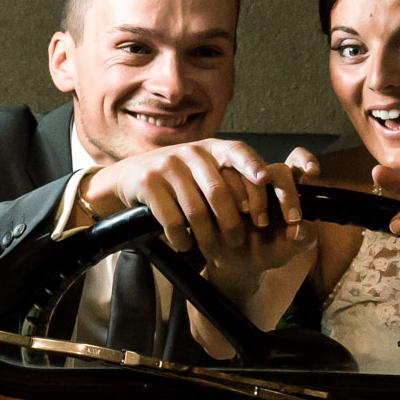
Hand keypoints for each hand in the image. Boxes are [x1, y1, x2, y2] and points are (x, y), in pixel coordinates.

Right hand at [89, 138, 306, 254]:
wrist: (131, 175)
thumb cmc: (180, 178)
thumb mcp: (205, 169)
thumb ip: (231, 178)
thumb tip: (268, 200)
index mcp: (213, 148)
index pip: (238, 151)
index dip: (253, 165)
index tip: (266, 181)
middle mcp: (192, 152)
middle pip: (219, 190)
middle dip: (232, 221)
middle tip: (238, 242)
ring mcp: (169, 165)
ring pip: (196, 210)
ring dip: (206, 236)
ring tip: (212, 251)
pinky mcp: (149, 181)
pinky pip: (171, 218)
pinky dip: (181, 237)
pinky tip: (184, 244)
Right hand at [198, 153, 320, 293]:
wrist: (232, 262)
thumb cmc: (266, 249)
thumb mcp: (289, 247)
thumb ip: (304, 239)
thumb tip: (299, 229)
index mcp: (284, 185)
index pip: (296, 161)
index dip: (305, 160)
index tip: (312, 173)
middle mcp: (261, 177)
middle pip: (276, 170)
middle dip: (285, 194)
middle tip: (287, 219)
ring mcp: (236, 180)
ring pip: (244, 175)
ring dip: (251, 202)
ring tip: (252, 227)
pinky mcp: (213, 187)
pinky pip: (216, 183)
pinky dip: (224, 205)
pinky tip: (230, 222)